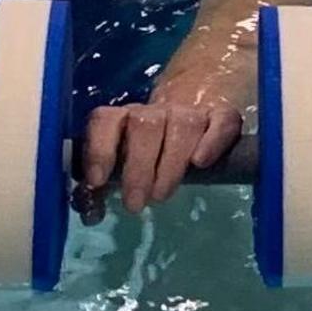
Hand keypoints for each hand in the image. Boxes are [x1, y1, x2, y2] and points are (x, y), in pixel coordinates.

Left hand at [80, 93, 243, 216]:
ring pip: (182, 125)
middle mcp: (156, 109)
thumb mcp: (124, 161)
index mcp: (125, 117)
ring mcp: (191, 111)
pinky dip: (212, 141)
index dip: (99, 148)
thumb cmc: (152, 143)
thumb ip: (103, 186)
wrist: (196, 96)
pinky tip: (201, 162)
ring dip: (170, 164)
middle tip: (135, 203)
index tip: (98, 181)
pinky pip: (221, 122)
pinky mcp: (223, 116)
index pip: (106, 120)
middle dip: (138, 168)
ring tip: (162, 195)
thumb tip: (88, 213)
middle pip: (144, 126)